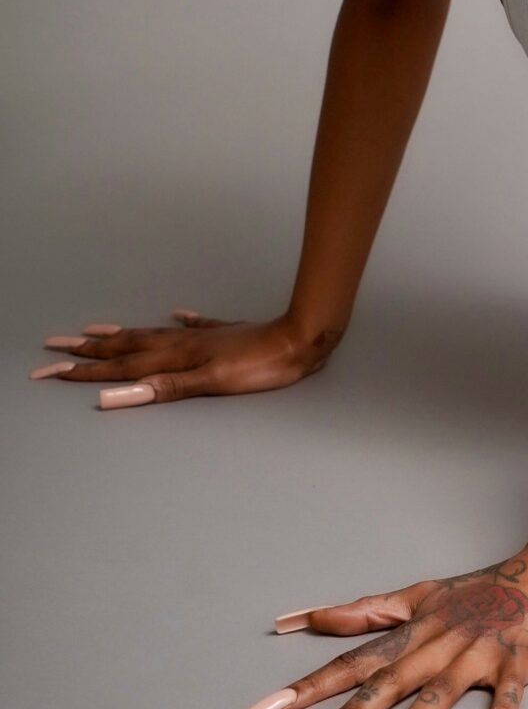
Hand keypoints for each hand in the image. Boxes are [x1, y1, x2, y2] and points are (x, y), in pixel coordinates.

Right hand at [29, 309, 338, 405]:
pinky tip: (177, 314)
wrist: (300, 339)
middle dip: (87, 350)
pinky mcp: (224, 334)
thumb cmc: (260, 366)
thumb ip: (161, 389)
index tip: (48, 371)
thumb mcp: (209, 382)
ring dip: (120, 334)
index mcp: (174, 357)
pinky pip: (193, 326)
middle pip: (126, 347)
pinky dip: (179, 322)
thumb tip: (114, 395)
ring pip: (151, 334)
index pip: (119, 367)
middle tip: (53, 346)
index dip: (83, 371)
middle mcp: (182, 343)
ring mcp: (202, 336)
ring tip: (95, 329)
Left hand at [236, 553, 527, 708]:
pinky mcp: (517, 662)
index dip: (304, 687)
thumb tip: (301, 620)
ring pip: (439, 690)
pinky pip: (507, 696)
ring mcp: (477, 653)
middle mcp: (437, 642)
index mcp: (411, 630)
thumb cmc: (481, 589)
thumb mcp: (417, 595)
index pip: (348, 661)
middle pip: (383, 682)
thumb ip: (361, 613)